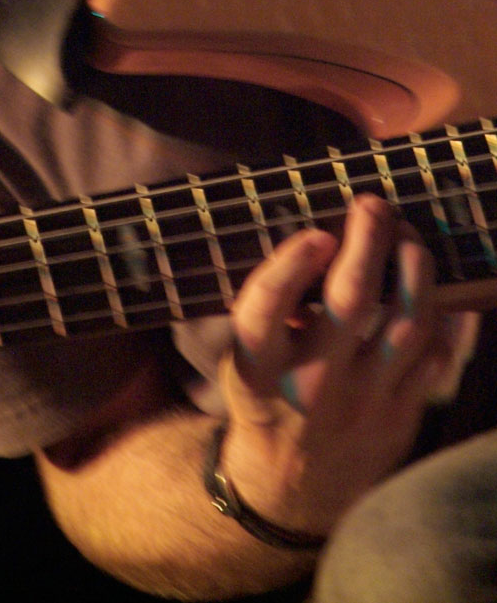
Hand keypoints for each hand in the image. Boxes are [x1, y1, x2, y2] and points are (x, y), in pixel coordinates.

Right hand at [218, 195, 474, 535]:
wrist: (290, 487)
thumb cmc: (267, 398)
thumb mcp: (245, 359)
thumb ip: (271, 312)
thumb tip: (318, 242)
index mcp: (258, 367)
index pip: (268, 307)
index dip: (292, 264)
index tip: (316, 234)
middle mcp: (311, 385)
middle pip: (350, 301)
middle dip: (367, 240)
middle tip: (372, 204)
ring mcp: (363, 403)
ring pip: (407, 322)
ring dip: (414, 266)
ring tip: (407, 235)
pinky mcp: (401, 417)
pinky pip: (437, 355)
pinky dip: (444, 312)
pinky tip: (433, 283)